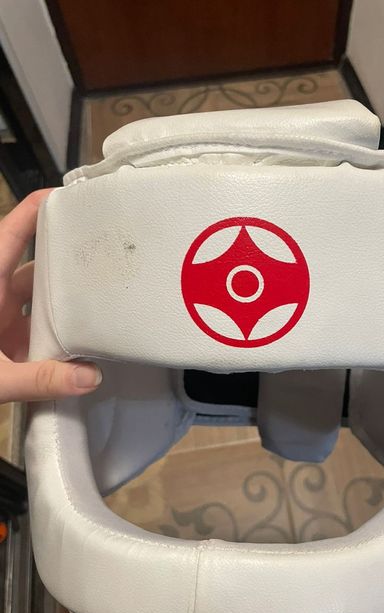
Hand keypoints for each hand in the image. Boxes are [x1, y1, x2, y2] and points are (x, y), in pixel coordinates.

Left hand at [0, 190, 101, 401]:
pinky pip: (40, 333)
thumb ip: (38, 379)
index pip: (12, 234)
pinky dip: (60, 338)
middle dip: (69, 260)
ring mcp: (1, 320)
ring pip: (42, 302)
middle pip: (37, 266)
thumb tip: (89, 378)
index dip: (38, 210)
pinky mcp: (7, 344)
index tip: (71, 196)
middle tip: (107, 254)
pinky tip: (85, 346)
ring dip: (67, 305)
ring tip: (105, 302)